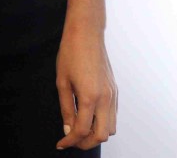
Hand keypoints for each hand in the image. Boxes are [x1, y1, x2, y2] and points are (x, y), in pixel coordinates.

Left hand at [55, 27, 116, 150]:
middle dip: (86, 142)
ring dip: (96, 133)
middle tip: (72, 140)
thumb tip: (68, 129)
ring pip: (111, 128)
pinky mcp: (115, 90)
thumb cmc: (71, 53)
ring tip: (80, 129)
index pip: (82, 130)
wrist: (86, 33)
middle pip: (102, 135)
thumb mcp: (62, 82)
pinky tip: (88, 117)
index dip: (70, 141)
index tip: (61, 144)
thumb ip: (65, 109)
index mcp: (90, 97)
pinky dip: (102, 122)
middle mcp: (105, 98)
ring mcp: (113, 94)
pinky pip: (113, 115)